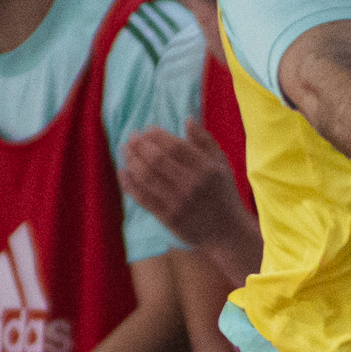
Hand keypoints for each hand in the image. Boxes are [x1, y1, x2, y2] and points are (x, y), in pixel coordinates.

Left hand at [121, 126, 251, 245]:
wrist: (227, 232)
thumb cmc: (223, 193)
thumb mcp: (221, 164)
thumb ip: (205, 141)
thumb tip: (188, 119)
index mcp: (206, 169)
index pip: (175, 146)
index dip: (157, 135)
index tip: (147, 130)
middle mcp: (192, 185)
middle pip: (157, 159)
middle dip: (140, 145)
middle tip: (132, 137)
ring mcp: (179, 202)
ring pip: (147, 177)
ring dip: (132, 160)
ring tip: (126, 150)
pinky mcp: (169, 218)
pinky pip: (143, 198)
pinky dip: (130, 184)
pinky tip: (123, 171)